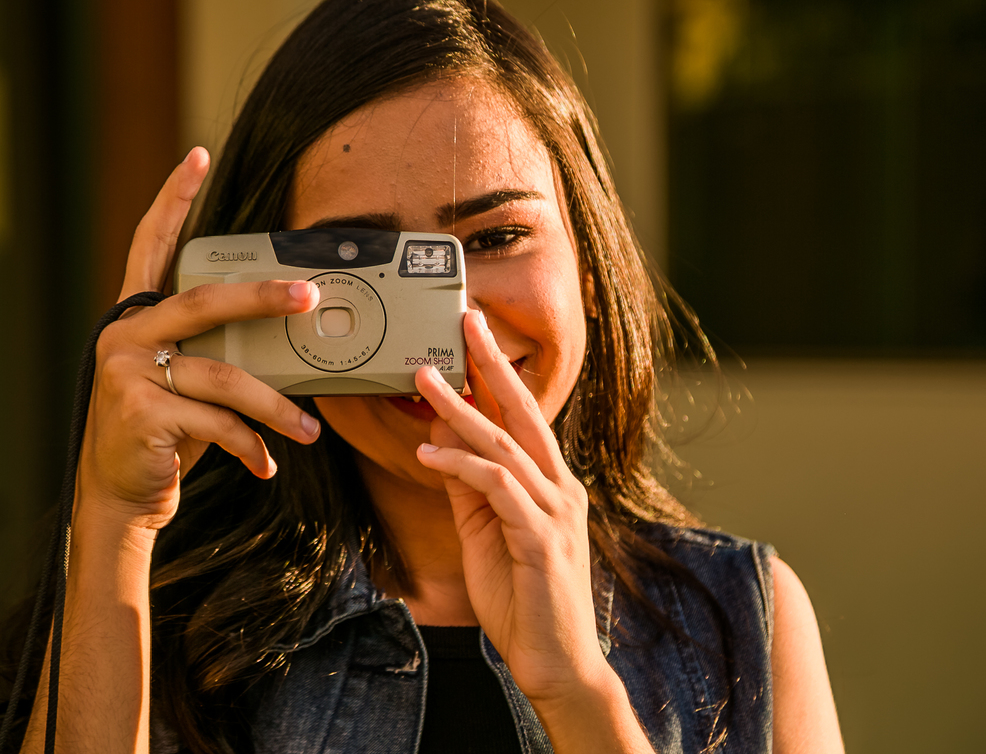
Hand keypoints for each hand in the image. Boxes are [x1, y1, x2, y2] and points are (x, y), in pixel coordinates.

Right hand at [76, 147, 320, 529]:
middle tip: (309, 298)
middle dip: (263, 298)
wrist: (119, 493)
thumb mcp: (183, 383)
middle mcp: (126, 335)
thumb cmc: (163, 431)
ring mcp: (128, 373)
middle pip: (205, 302)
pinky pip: (217, 423)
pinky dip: (250, 446)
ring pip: (224, 375)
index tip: (197, 155)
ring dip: (275, 407)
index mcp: (137, 318)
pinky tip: (265, 465)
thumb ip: (214, 351)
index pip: (152, 244)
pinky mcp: (140, 413)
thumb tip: (289, 339)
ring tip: (308, 429)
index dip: (173, 199)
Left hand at [414, 310, 609, 706]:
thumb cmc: (522, 598)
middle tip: (466, 323)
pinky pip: (497, 488)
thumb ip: (468, 488)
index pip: (524, 418)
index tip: (472, 338)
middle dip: (493, 365)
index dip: (498, 375)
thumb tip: (442, 441)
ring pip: (505, 446)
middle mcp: (560, 489)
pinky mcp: (542, 539)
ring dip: (462, 409)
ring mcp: (555, 512)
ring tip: (426, 379)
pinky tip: (428, 451)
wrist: (556, 663)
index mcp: (551, 485)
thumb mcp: (485, 533)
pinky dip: (461, 465)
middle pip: (525, 414)